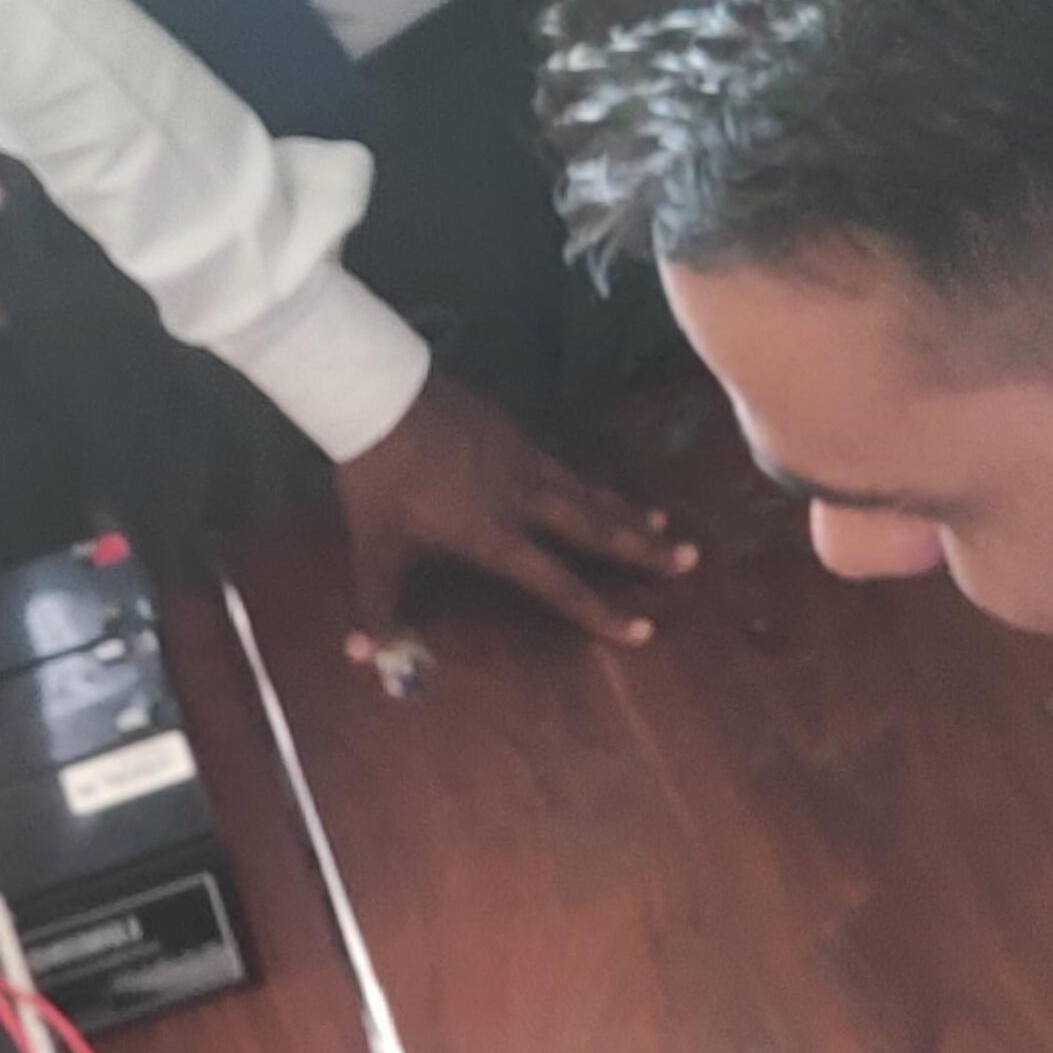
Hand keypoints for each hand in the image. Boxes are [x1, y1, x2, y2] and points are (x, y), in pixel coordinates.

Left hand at [334, 374, 695, 646]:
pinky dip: (591, 484)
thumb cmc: (377, 478)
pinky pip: (566, 467)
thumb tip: (362, 657)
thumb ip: (376, 606)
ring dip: (628, 512)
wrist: (378, 396)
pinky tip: (597, 489)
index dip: (600, 612)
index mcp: (494, 537)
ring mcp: (524, 461)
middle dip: (644, 551)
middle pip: (596, 531)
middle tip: (690, 560)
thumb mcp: (373, 549)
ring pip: (588, 494)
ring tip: (665, 525)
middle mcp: (522, 501)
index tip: (642, 631)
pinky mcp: (516, 433)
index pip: (558, 585)